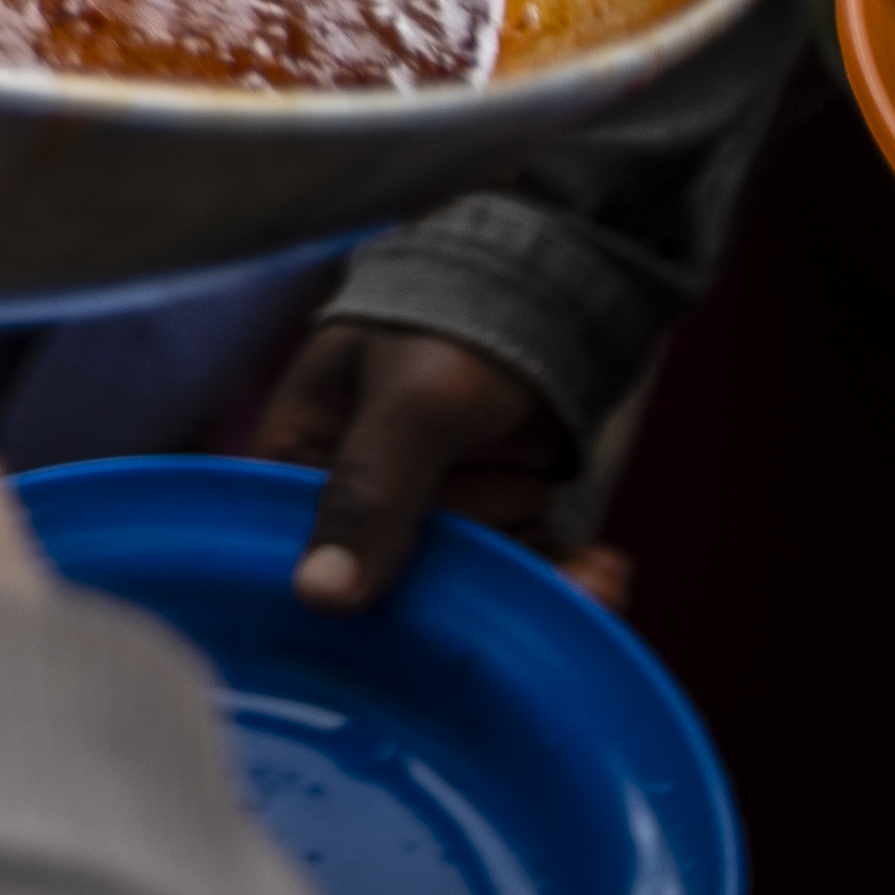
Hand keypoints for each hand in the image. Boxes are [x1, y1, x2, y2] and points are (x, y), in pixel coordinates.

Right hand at [244, 323, 577, 610]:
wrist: (545, 295)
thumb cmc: (453, 331)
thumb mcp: (413, 406)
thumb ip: (370, 493)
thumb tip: (319, 599)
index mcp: (293, 468)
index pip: (299, 564)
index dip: (365, 599)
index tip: (440, 597)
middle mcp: (347, 507)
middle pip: (398, 589)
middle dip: (476, 568)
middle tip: (523, 513)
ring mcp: (422, 522)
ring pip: (468, 592)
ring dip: (535, 577)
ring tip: (578, 546)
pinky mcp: (486, 531)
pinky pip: (516, 582)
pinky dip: (566, 580)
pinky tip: (602, 567)